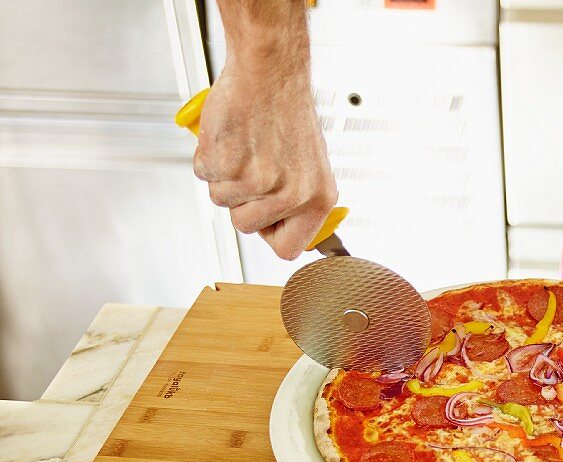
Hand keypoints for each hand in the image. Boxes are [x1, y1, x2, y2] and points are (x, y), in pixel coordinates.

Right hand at [193, 64, 337, 259]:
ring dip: (223, 176)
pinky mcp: (230, 164)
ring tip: (244, 146)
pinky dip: (208, 156)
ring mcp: (261, 182)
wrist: (270, 71)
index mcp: (319, 198)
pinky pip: (204, 176)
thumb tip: (285, 230)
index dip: (269, 232)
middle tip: (252, 165)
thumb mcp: (309, 165)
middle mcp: (294, 194)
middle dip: (240, 200)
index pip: (288, 249)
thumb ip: (297, 200)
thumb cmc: (285, 110)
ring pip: (222, 201)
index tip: (264, 217)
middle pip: (246, 227)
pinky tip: (230, 136)